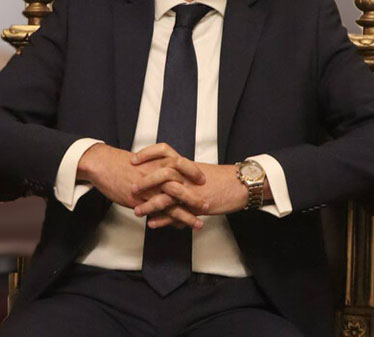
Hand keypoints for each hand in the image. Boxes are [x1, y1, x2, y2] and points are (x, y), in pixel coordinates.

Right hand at [77, 143, 204, 228]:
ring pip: (173, 201)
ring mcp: (149, 188)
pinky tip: (177, 227)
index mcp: (156, 161)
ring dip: (188, 213)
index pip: (181, 163)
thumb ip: (155, 166)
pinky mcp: (140, 200)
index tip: (203, 179)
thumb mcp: (141, 160)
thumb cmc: (119, 163)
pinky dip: (169, 220)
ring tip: (199, 223)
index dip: (193, 171)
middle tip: (207, 204)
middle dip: (195, 195)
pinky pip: (158, 212)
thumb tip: (166, 170)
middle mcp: (155, 174)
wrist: (102, 164)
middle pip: (181, 183)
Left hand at [131, 143, 248, 227]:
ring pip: (165, 196)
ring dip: (149, 205)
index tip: (133, 159)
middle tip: (131, 187)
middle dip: (143, 181)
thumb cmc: (222, 179)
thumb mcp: (199, 173)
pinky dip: (163, 219)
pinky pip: (177, 212)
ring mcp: (191, 190)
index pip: (163, 151)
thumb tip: (167, 179)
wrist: (242, 185)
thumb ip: (182, 174)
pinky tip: (153, 223)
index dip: (146, 154)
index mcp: (186, 164)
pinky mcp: (197, 204)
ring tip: (137, 211)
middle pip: (160, 173)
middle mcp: (186, 174)